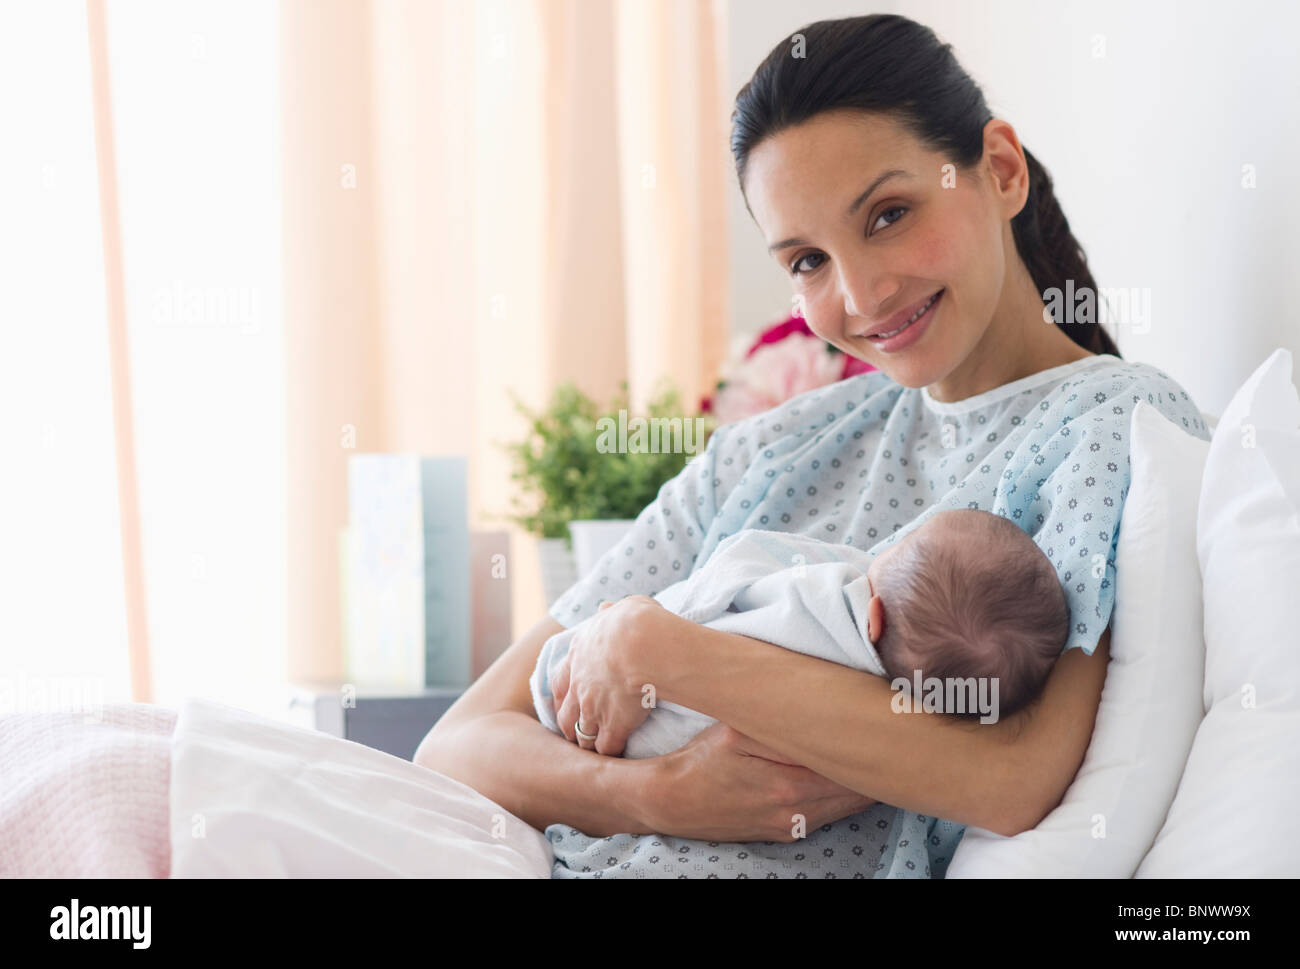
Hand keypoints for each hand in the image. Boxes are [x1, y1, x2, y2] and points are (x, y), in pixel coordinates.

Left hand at [552, 595, 663, 756]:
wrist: (641, 643)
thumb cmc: (635, 621)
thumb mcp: (621, 607)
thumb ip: (611, 612)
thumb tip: (606, 607)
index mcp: (578, 654)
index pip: (561, 680)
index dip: (564, 693)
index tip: (568, 700)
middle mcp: (579, 684)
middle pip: (565, 713)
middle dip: (569, 724)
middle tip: (576, 732)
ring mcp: (593, 708)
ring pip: (580, 734)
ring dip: (586, 743)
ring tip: (593, 751)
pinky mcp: (612, 726)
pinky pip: (605, 748)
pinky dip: (609, 754)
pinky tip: (615, 757)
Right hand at [640, 722, 876, 841]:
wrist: (672, 801)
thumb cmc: (702, 760)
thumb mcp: (736, 732)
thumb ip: (780, 727)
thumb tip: (827, 718)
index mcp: (789, 786)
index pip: (850, 768)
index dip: (872, 745)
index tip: (889, 723)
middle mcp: (798, 813)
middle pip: (857, 790)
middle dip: (876, 763)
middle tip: (894, 733)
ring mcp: (794, 826)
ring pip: (848, 804)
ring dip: (863, 780)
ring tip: (877, 749)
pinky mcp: (788, 831)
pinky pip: (831, 814)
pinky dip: (845, 794)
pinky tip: (849, 773)